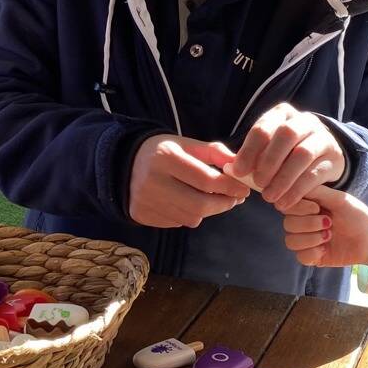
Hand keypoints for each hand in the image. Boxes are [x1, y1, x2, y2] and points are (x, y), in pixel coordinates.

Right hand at [127, 134, 250, 228]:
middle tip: (234, 199)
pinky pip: (176, 223)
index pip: (207, 180)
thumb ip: (214, 152)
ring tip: (211, 199)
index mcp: (166, 157)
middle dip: (223, 204)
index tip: (244, 189)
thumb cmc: (162, 152)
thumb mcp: (186, 144)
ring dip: (207, 211)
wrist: (123, 163)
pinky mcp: (141, 215)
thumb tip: (238, 167)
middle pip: (200, 204)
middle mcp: (153, 180)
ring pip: (190, 218)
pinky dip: (188, 215)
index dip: (230, 187)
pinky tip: (187, 203)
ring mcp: (145, 200)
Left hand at [227, 104, 346, 209]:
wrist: (323, 156)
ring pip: (302, 155)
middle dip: (268, 161)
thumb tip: (231, 170)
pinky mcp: (334, 158)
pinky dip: (296, 191)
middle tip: (257, 184)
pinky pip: (314, 174)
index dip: (249, 151)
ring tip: (269, 198)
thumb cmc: (286, 153)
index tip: (238, 172)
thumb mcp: (268, 149)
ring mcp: (322, 137)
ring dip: (282, 179)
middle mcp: (304, 121)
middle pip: (286, 135)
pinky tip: (284, 203)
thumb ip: (251, 157)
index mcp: (282, 114)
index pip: (262, 128)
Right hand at [279, 186, 367, 267]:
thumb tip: (292, 186)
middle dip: (309, 224)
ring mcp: (307, 241)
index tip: (317, 208)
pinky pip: (300, 257)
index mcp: (307, 207)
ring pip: (291, 241)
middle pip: (287, 224)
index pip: (286, 206)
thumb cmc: (356, 215)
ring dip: (311, 239)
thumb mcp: (338, 199)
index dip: (298, 208)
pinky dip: (313, 253)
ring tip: (329, 235)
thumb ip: (315, 191)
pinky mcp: (312, 257)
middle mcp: (303, 223)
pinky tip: (326, 248)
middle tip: (329, 223)